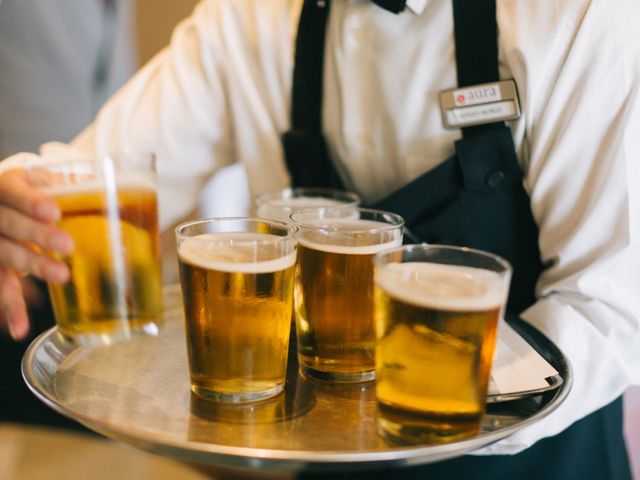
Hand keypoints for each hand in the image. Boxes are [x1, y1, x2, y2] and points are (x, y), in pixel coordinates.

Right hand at [0, 168, 73, 339]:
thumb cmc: (27, 193)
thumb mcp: (42, 181)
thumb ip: (71, 187)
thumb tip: (115, 195)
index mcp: (6, 186)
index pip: (13, 191)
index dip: (30, 201)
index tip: (54, 212)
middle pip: (7, 223)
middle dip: (36, 235)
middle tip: (67, 245)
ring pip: (2, 253)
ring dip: (31, 265)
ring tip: (60, 276)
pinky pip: (1, 284)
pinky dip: (11, 307)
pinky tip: (20, 327)